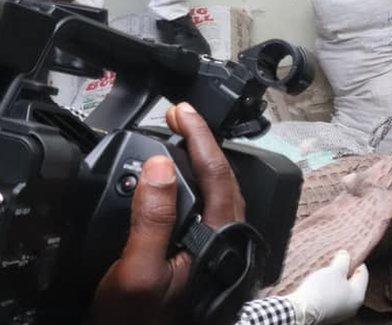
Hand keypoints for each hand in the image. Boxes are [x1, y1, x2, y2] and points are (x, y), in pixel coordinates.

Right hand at [91, 103, 245, 324]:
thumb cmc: (142, 323)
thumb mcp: (138, 271)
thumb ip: (153, 218)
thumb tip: (159, 166)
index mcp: (220, 239)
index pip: (216, 172)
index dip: (199, 136)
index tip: (182, 111)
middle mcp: (230, 240)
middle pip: (225, 177)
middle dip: (203, 142)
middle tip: (179, 117)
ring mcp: (224, 248)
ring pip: (223, 191)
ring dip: (203, 161)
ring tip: (180, 138)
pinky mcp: (212, 255)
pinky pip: (213, 207)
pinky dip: (200, 183)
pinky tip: (182, 179)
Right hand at [285, 251, 368, 324]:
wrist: (302, 311)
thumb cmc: (321, 291)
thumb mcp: (335, 270)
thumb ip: (343, 261)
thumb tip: (346, 255)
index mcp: (358, 295)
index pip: (363, 274)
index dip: (356, 261)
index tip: (347, 255)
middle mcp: (352, 306)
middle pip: (352, 283)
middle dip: (344, 271)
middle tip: (335, 263)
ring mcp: (340, 312)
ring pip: (341, 291)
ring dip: (335, 281)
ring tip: (325, 273)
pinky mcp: (328, 314)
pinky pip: (332, 299)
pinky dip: (328, 291)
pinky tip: (319, 285)